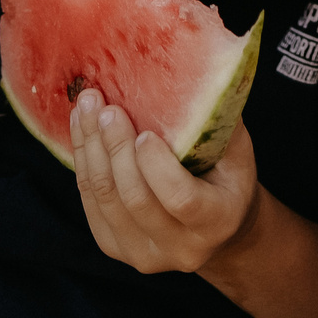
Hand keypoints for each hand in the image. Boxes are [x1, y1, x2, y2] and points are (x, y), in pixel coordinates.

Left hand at [68, 89, 260, 274]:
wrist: (216, 228)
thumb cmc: (227, 177)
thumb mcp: (236, 150)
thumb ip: (217, 119)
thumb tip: (200, 64)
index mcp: (217, 221)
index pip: (181, 199)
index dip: (157, 167)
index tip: (145, 131)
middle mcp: (180, 249)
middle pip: (134, 198)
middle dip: (115, 147)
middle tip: (105, 106)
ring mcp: (142, 254)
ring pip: (105, 198)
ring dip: (91, 148)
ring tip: (86, 108)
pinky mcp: (113, 247)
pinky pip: (89, 202)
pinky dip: (83, 162)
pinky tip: (81, 129)